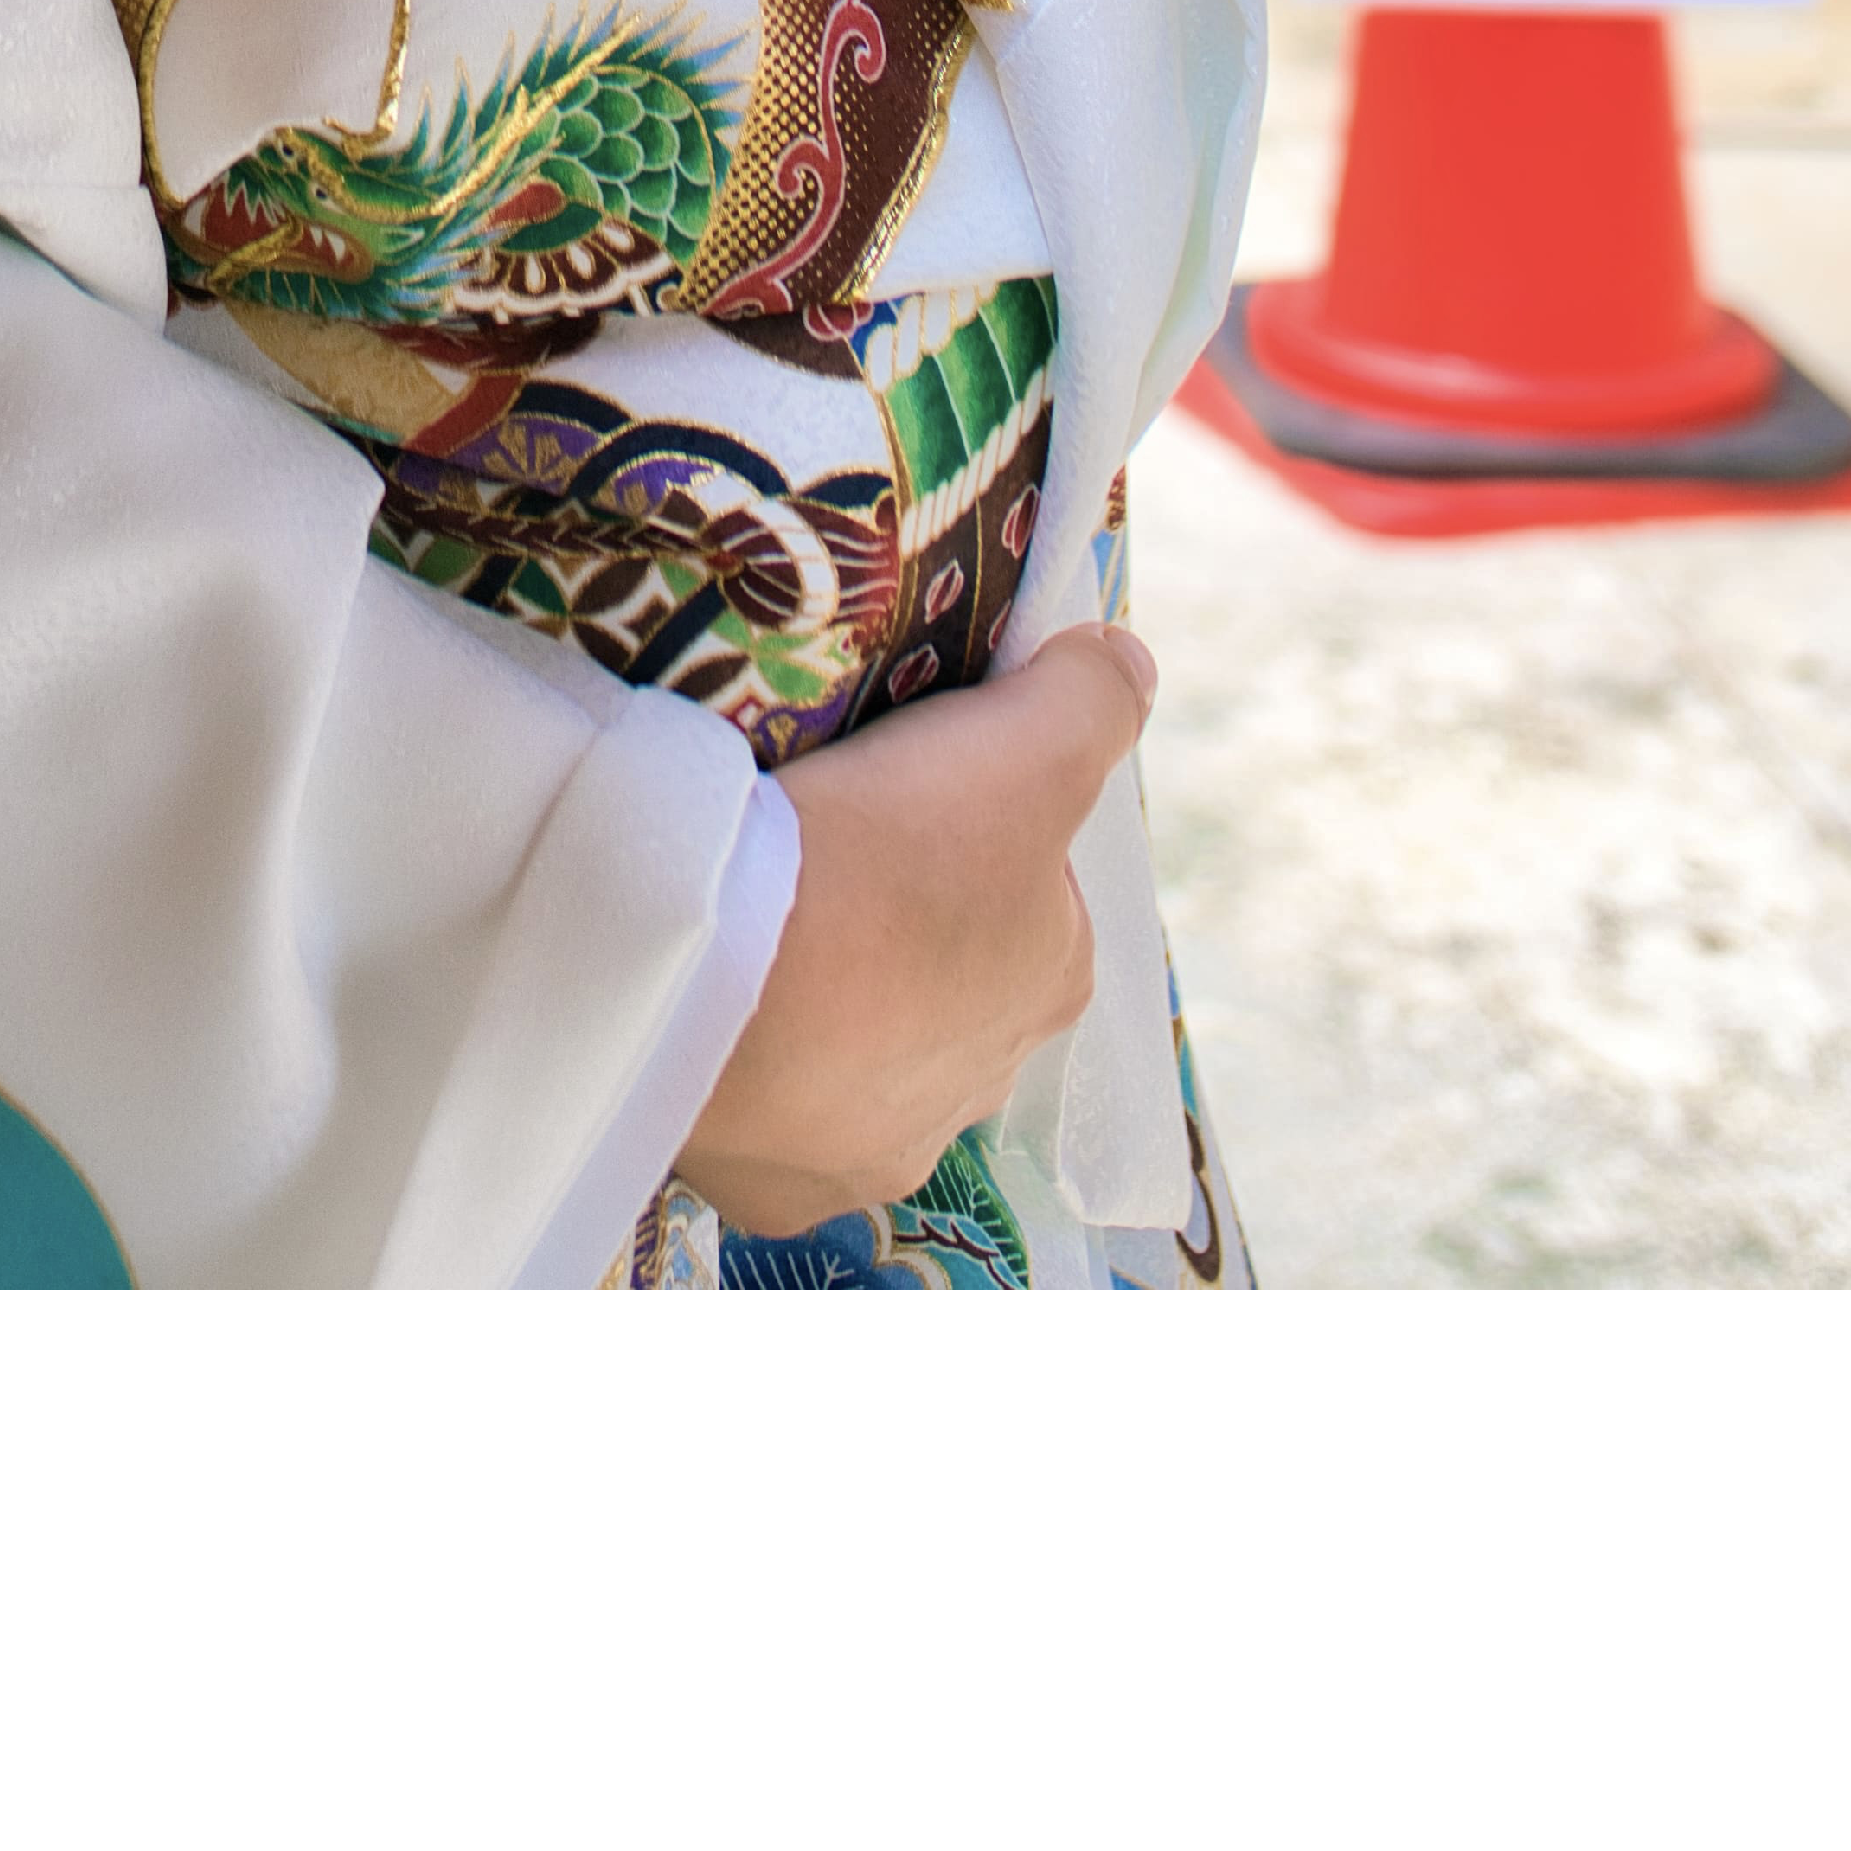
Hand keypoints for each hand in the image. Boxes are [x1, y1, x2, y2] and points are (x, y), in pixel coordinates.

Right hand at [678, 625, 1159, 1237]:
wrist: (721, 979)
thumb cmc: (886, 855)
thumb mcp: (1020, 747)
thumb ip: (1089, 697)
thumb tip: (1128, 663)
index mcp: (1052, 979)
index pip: (1026, 885)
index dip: (966, 823)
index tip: (893, 789)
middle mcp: (985, 1082)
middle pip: (945, 974)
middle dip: (896, 923)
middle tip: (817, 851)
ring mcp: (881, 1146)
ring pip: (859, 1055)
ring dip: (825, 1003)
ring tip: (758, 928)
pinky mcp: (785, 1188)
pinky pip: (773, 1119)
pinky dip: (753, 1071)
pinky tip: (723, 1014)